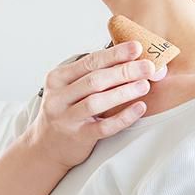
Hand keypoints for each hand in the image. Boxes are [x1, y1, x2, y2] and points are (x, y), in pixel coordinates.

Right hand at [26, 40, 161, 169]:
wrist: (46, 146)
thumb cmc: (67, 110)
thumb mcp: (71, 88)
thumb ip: (96, 74)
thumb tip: (135, 61)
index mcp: (58, 78)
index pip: (90, 61)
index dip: (115, 54)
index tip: (136, 47)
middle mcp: (58, 97)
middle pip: (94, 80)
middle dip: (124, 71)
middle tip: (148, 66)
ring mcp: (66, 118)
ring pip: (97, 102)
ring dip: (124, 92)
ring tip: (145, 85)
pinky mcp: (77, 137)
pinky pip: (104, 127)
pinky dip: (123, 117)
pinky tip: (139, 108)